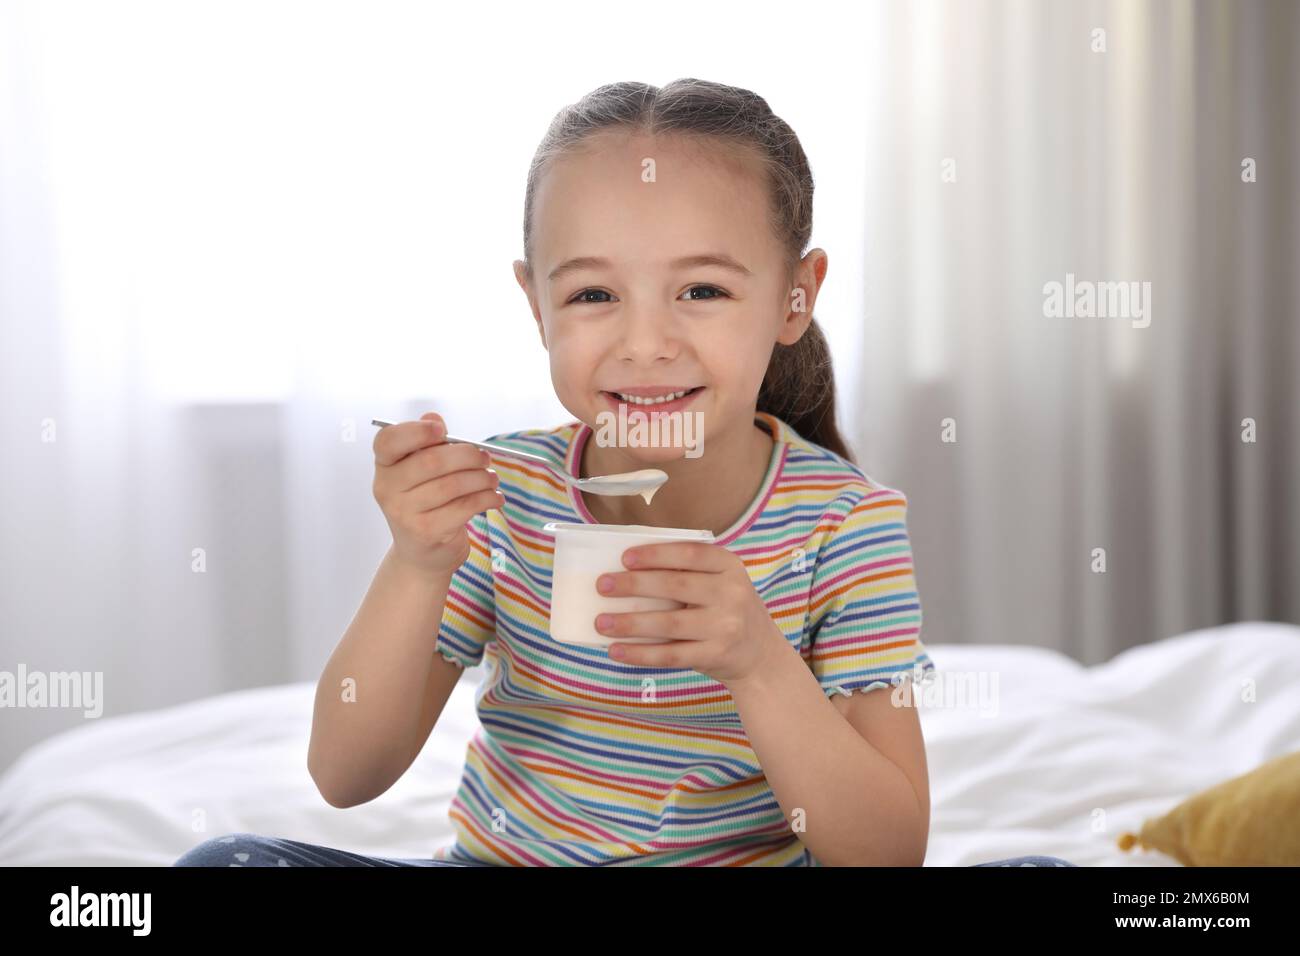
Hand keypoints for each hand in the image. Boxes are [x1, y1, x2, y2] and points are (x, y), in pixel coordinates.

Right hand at [372, 412, 503, 574]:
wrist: (422, 554)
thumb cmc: (426, 504)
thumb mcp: (421, 474)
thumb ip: (427, 444)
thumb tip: (433, 417)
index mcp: (385, 467)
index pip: (389, 441)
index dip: (416, 431)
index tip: (442, 429)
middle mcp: (388, 489)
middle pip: (431, 461)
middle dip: (467, 455)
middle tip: (485, 457)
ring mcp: (405, 513)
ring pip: (453, 484)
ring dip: (482, 478)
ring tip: (492, 478)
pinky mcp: (428, 532)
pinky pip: (465, 506)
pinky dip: (487, 498)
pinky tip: (494, 498)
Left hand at [593, 541, 790, 686]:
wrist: (761, 656)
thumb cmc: (726, 610)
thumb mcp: (721, 582)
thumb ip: (687, 573)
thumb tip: (625, 570)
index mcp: (730, 567)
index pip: (690, 554)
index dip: (656, 554)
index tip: (624, 558)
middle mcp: (732, 594)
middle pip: (675, 586)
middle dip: (634, 585)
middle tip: (602, 585)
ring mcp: (725, 627)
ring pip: (669, 623)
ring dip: (630, 623)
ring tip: (600, 622)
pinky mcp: (715, 655)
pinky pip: (670, 655)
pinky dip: (639, 653)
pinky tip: (616, 650)